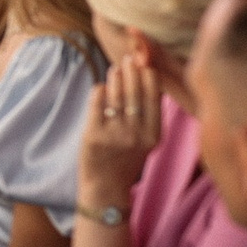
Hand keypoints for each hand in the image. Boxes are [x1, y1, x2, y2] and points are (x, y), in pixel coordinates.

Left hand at [79, 51, 165, 213]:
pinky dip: (100, 91)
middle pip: (134, 93)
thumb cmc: (127, 160)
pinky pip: (97, 104)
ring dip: (115, 78)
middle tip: (128, 58)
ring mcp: (114, 135)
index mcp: (153, 135)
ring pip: (116, 95)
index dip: (149, 76)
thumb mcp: (147, 141)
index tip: (145, 62)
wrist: (106, 188)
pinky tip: (102, 86)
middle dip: (132, 71)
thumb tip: (148, 80)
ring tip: (115, 69)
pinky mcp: (93, 136)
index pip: (154, 98)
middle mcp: (136, 135)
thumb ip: (149, 116)